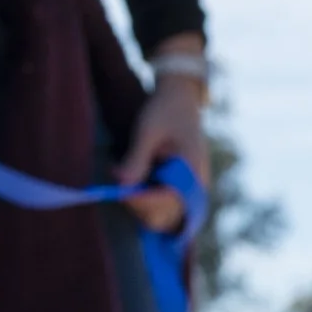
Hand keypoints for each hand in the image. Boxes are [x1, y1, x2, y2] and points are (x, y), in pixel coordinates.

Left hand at [115, 76, 206, 235]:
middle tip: (116, 184)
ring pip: (160, 211)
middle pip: (165, 212)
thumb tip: (122, 185)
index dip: (142, 200)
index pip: (168, 199)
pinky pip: (159, 200)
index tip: (119, 193)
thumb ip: (136, 159)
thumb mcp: (147, 132)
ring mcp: (188, 187)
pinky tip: (126, 177)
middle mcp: (195, 184)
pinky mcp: (178, 185)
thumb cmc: (164, 111)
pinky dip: (141, 195)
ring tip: (120, 173)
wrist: (178, 98)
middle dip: (137, 203)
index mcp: (192, 171)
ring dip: (137, 201)